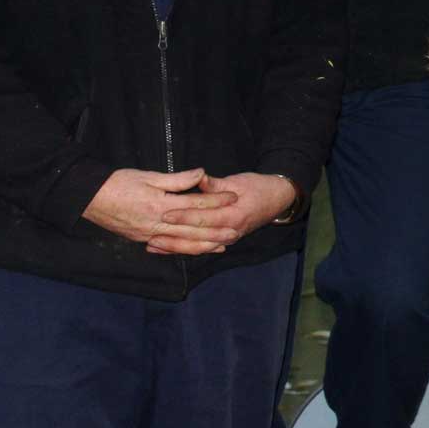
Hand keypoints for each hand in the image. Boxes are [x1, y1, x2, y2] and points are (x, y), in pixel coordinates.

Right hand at [82, 167, 237, 253]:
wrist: (88, 198)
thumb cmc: (118, 182)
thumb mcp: (148, 175)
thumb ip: (177, 179)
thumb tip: (201, 174)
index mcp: (159, 204)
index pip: (195, 204)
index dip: (216, 200)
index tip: (233, 197)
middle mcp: (156, 223)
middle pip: (193, 229)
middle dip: (216, 230)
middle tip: (237, 230)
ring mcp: (148, 234)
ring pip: (182, 243)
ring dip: (204, 245)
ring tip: (223, 244)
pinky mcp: (142, 239)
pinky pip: (169, 247)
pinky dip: (185, 249)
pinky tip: (198, 249)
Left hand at [148, 171, 297, 254]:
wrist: (277, 200)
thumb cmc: (258, 187)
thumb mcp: (238, 181)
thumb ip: (216, 184)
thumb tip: (199, 178)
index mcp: (233, 215)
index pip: (204, 217)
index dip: (184, 216)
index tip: (165, 214)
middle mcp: (230, 231)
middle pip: (197, 238)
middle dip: (173, 237)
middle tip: (150, 235)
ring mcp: (227, 239)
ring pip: (197, 247)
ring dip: (175, 248)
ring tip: (153, 245)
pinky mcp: (223, 241)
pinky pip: (201, 248)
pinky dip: (183, 249)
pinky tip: (166, 249)